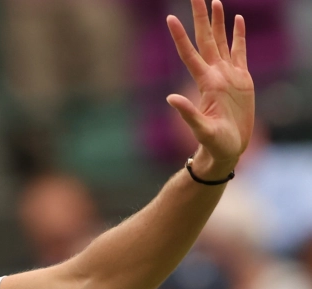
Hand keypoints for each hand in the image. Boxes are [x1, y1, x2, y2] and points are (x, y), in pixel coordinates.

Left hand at [167, 0, 254, 176]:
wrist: (228, 149)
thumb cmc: (214, 143)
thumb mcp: (202, 130)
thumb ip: (188, 115)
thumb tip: (170, 99)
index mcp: (205, 83)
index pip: (190, 54)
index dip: (180, 37)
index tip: (170, 18)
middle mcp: (215, 74)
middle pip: (206, 39)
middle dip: (200, 18)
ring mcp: (228, 75)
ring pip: (222, 41)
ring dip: (218, 22)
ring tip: (215, 2)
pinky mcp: (242, 79)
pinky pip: (240, 51)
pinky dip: (238, 35)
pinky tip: (236, 20)